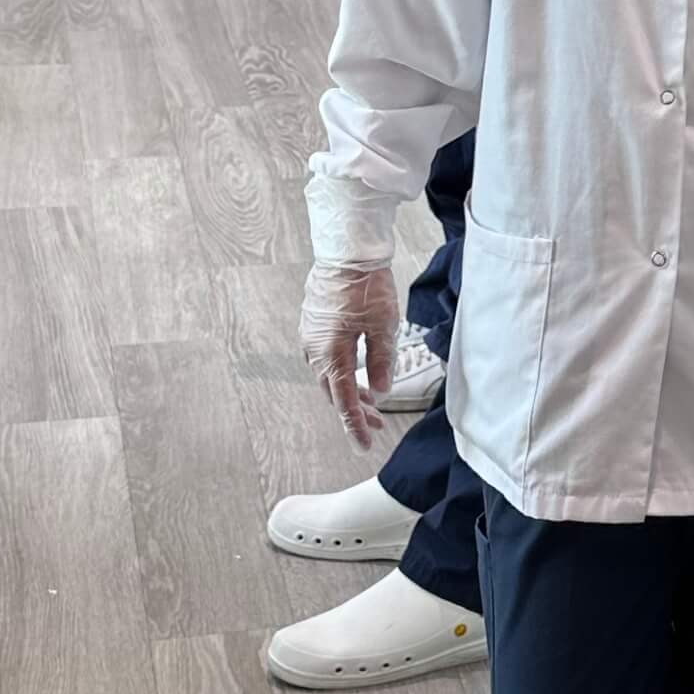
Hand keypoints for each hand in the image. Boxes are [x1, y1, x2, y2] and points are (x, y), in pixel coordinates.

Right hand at [299, 257, 400, 447]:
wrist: (347, 249)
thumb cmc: (366, 284)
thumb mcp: (383, 326)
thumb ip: (380, 361)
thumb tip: (378, 390)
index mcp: (329, 353)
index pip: (343, 400)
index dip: (354, 424)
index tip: (364, 444)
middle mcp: (314, 348)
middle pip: (334, 390)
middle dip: (355, 409)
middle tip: (377, 424)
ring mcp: (311, 334)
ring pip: (329, 373)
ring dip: (349, 389)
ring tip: (371, 399)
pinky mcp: (314, 322)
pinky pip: (325, 355)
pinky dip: (341, 369)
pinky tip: (355, 368)